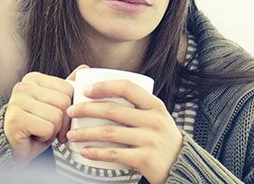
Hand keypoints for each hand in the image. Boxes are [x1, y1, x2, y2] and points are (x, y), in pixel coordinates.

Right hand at [4, 65, 87, 163]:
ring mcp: (17, 101)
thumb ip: (66, 87)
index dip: (69, 108)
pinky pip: (47, 129)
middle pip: (64, 102)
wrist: (17, 149)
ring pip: (56, 116)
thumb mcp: (54, 104)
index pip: (67, 88)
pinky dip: (46, 138)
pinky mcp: (16, 119)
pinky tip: (35, 137)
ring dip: (54, 130)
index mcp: (33, 78)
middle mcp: (23, 86)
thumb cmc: (38, 127)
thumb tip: (84, 67)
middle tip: (51, 128)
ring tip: (41, 131)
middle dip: (62, 121)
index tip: (60, 117)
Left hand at [66, 79, 182, 183]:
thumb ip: (138, 105)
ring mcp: (150, 140)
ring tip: (71, 134)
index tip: (86, 90)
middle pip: (113, 110)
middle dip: (86, 109)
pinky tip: (84, 151)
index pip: (126, 87)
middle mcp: (154, 120)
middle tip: (70, 111)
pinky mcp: (146, 160)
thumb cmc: (162, 138)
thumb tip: (104, 89)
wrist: (183, 166)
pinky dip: (96, 152)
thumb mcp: (156, 116)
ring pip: (110, 132)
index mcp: (155, 105)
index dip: (104, 86)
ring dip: (85, 133)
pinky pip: (115, 154)